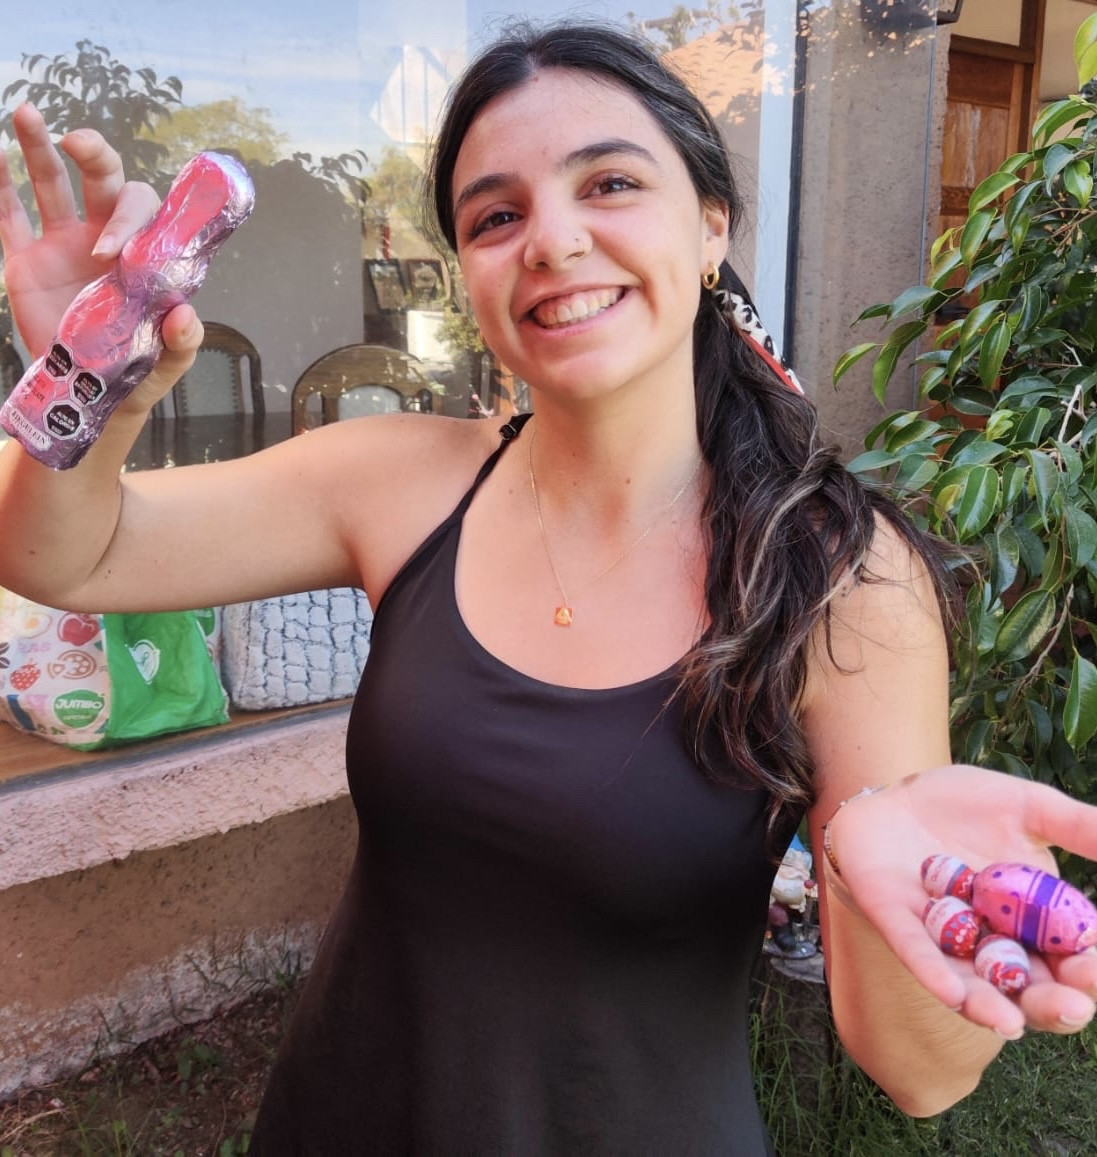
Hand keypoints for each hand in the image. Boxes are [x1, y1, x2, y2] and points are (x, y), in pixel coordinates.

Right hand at [0, 103, 200, 407]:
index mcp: (142, 257)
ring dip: (40, 148)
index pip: (143, 215)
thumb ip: (182, 342)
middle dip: (96, 157)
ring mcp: (62, 244)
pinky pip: (9, 216)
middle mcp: (104, 239)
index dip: (130, 220)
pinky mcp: (26, 260)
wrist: (89, 394)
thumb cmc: (136, 374)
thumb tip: (185, 316)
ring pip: (52, 184)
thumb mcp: (165, 365)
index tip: (112, 251)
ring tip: (27, 113)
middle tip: (79, 145)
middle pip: (104, 182)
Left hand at [827, 764, 1096, 1037]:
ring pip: (971, 987)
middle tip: (1072, 1006)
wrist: (893, 789)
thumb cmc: (962, 804)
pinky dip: (933, 974)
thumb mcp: (1027, 807)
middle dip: (1052, 1004)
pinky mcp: (895, 923)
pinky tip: (952, 993)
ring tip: (1010, 1022)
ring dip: (991, 1007)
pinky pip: (916, 955)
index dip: (1087, 971)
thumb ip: (1077, 827)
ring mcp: (941, 936)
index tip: (1094, 966)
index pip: (1069, 959)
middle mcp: (990, 940)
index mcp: (1031, 920)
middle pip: (1027, 989)